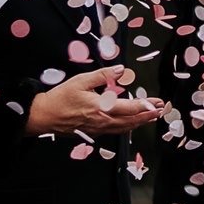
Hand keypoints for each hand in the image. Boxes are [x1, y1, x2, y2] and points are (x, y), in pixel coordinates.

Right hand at [24, 67, 162, 137]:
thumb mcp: (81, 81)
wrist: (42, 117)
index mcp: (101, 108)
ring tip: (151, 117)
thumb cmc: (60, 98)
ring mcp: (98, 129)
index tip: (158, 103)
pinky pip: (114, 131)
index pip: (130, 108)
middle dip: (148, 115)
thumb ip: (103, 75)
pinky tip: (129, 124)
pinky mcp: (92, 133)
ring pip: (124, 128)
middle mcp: (102, 121)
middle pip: (131, 121)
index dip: (146, 106)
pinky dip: (126, 127)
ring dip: (139, 123)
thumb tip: (121, 70)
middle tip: (161, 110)